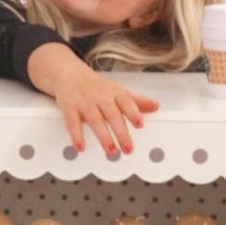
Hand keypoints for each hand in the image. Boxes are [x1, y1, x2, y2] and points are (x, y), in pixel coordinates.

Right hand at [26, 42, 158, 155]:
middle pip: (112, 115)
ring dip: (103, 136)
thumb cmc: (97, 86)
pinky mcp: (69, 108)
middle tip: (128, 149)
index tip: (140, 124)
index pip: (126, 102)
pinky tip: (81, 147)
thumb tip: (156, 106)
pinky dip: (76, 135)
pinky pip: (72, 122)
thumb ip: (136, 101)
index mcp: (114, 93)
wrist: (70, 74)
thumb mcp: (118, 91)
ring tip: (111, 150)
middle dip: (120, 132)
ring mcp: (84, 103)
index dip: (133, 112)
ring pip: (94, 120)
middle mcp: (100, 97)